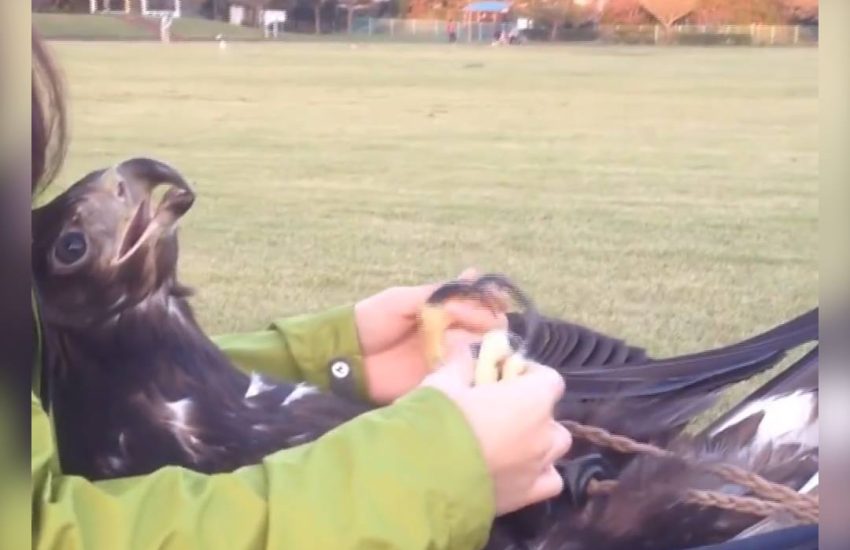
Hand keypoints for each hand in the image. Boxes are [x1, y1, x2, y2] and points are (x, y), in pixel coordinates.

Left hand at [354, 269, 505, 403]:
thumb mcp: (402, 298)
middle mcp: (448, 334)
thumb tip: (472, 292)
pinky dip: (472, 373)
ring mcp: (443, 359)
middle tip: (494, 324)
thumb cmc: (371, 319)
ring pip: (477, 354)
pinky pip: (460, 377)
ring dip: (487, 347)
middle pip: (483, 330)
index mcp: (441, 311)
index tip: (498, 302)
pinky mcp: (436, 381)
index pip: (475, 305)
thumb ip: (437, 294)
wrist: (345, 354)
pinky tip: (478, 365)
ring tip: (489, 341)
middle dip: (492, 325)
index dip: (489, 303)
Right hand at [422, 347, 571, 515]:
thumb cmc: (437, 421)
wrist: (422, 478)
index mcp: (530, 400)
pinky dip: (540, 473)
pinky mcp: (526, 496)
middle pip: (552, 416)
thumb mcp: (443, 382)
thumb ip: (461, 365)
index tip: (508, 374)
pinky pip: (549, 481)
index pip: (551, 380)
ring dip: (538, 441)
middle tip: (501, 410)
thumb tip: (466, 353)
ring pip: (555, 448)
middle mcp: (542, 434)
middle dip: (533, 410)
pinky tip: (518, 470)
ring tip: (510, 441)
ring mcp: (537, 467)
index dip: (532, 374)